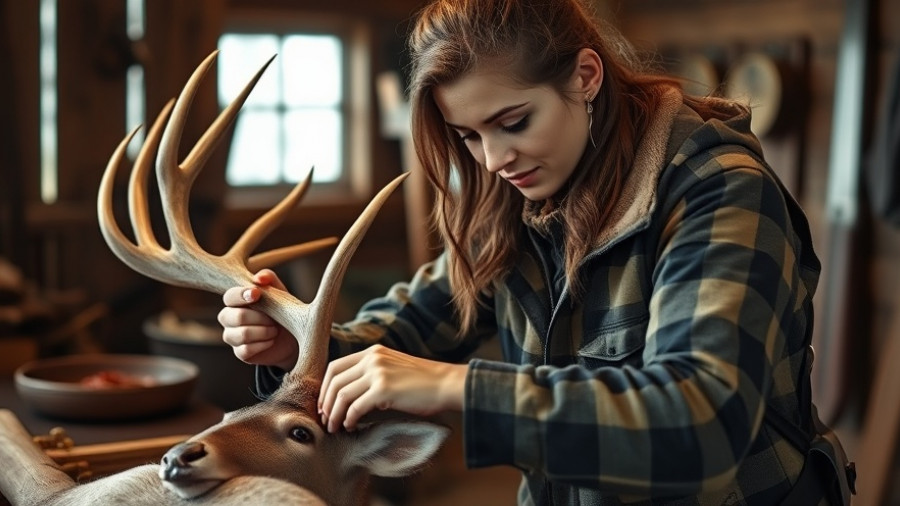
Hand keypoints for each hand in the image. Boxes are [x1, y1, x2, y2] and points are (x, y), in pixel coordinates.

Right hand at [218, 269, 298, 370]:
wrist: (293, 337)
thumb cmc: (283, 310)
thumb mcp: (279, 291)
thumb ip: (269, 279)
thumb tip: (259, 278)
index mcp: (236, 300)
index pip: (229, 296)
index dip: (241, 295)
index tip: (257, 294)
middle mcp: (229, 317)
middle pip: (236, 316)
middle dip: (260, 317)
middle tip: (274, 319)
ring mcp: (232, 336)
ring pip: (242, 334)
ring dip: (264, 331)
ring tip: (274, 330)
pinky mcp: (239, 353)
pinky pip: (246, 349)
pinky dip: (263, 344)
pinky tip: (271, 341)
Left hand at [318, 344, 466, 432]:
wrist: (446, 384)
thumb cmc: (423, 383)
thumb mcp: (393, 370)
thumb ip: (372, 375)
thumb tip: (351, 398)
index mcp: (372, 352)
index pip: (335, 367)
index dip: (325, 388)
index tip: (324, 404)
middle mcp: (372, 358)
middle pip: (334, 380)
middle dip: (325, 403)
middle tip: (325, 419)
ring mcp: (377, 372)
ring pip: (342, 395)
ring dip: (334, 414)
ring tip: (334, 427)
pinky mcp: (383, 389)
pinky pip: (355, 407)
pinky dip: (349, 419)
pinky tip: (351, 427)